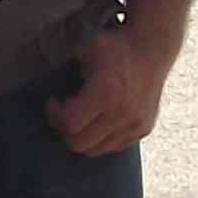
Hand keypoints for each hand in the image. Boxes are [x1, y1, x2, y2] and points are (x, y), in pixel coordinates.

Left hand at [48, 26, 172, 155]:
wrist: (152, 48)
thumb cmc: (114, 47)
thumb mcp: (84, 51)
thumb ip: (65, 71)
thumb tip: (46, 87)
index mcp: (105, 93)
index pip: (69, 124)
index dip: (54, 115)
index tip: (53, 101)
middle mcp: (122, 113)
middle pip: (80, 143)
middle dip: (65, 130)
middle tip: (63, 113)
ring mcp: (136, 124)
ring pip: (97, 150)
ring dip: (83, 137)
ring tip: (81, 117)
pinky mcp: (144, 128)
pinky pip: (114, 147)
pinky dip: (101, 139)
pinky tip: (98, 120)